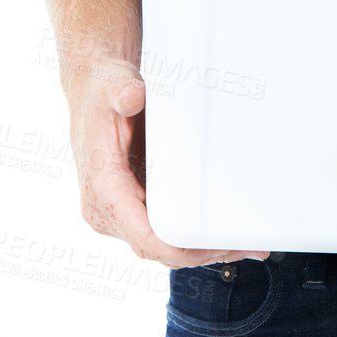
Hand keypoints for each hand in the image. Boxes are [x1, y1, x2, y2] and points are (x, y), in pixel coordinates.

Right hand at [67, 56, 269, 267]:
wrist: (94, 91)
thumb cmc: (103, 90)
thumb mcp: (112, 84)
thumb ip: (122, 92)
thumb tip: (133, 97)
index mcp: (102, 187)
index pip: (143, 237)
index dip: (180, 250)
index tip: (213, 246)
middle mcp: (106, 209)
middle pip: (157, 249)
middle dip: (199, 252)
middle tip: (242, 245)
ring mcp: (117, 213)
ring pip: (159, 246)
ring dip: (198, 248)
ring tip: (241, 243)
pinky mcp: (130, 207)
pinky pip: (159, 232)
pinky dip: (188, 236)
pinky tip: (219, 231)